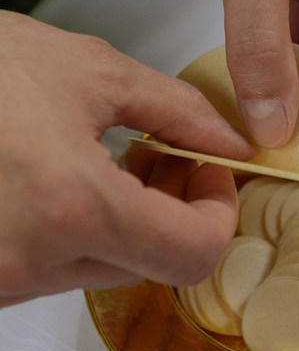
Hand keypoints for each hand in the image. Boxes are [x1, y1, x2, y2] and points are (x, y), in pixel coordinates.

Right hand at [0, 11, 252, 306]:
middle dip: (179, 210)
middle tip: (170, 160)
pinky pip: (73, 264)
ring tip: (122, 163)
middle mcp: (34, 260)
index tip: (211, 174)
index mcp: (70, 206)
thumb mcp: (92, 71)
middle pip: (158, 261)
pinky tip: (83, 183)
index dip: (218, 212)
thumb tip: (226, 143)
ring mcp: (10, 278)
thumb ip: (178, 110)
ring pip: (117, 264)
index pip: (192, 252)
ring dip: (137, 218)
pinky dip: (96, 228)